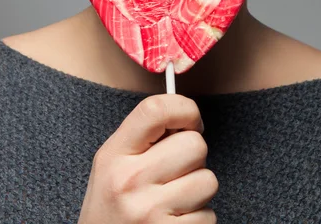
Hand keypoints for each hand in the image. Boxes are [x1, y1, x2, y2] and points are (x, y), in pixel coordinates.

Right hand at [78, 93, 217, 222]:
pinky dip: (198, 220)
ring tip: (173, 201)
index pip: (156, 110)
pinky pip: (208, 217)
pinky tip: (174, 222)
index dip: (184, 109)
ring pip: (208, 181)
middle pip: (195, 144)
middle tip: (176, 172)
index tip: (191, 121)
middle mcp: (129, 180)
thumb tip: (187, 116)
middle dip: (193, 157)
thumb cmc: (112, 210)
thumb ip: (143, 139)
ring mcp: (149, 212)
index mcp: (114, 155)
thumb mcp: (111, 166)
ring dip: (197, 191)